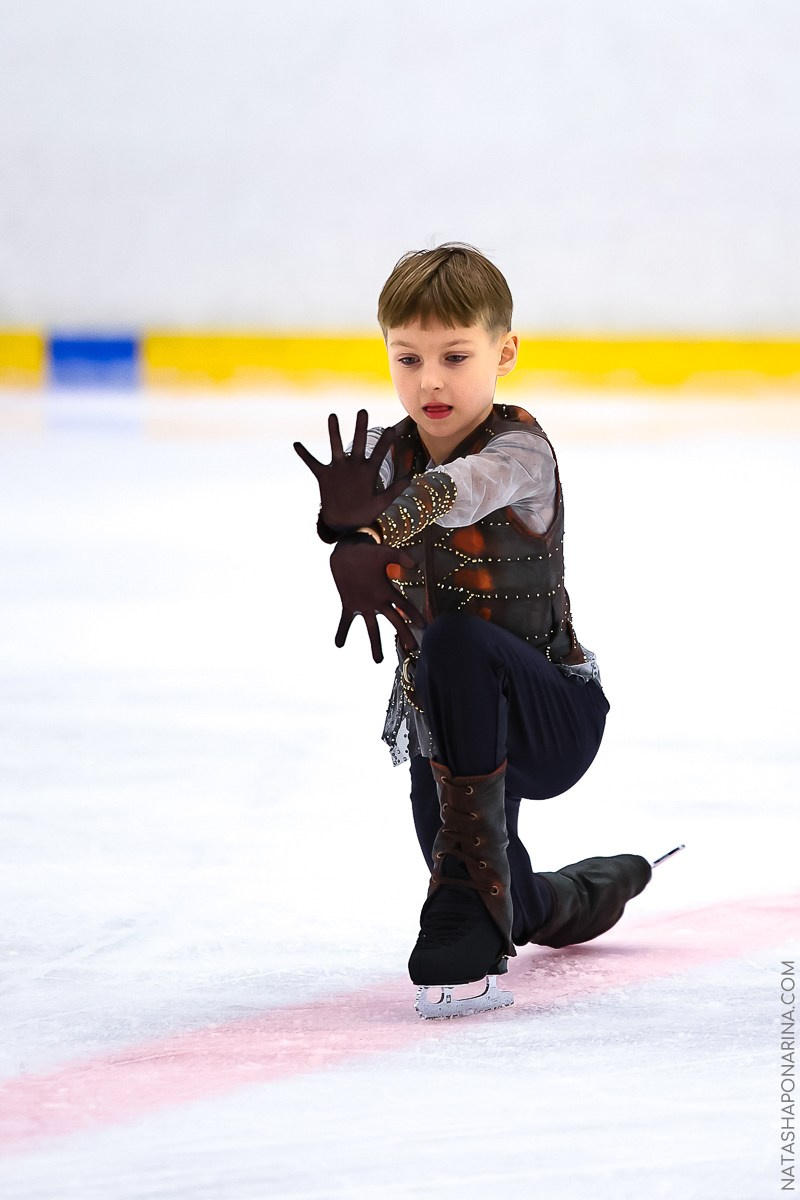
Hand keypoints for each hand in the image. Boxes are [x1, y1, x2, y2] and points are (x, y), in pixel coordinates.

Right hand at [294, 409, 407, 532]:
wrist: (345, 524)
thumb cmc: (365, 514)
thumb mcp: (381, 503)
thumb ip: (394, 490)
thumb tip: (410, 478)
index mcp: (369, 471)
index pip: (379, 453)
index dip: (385, 442)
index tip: (390, 429)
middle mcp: (354, 466)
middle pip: (358, 442)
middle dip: (360, 427)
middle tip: (363, 411)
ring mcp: (338, 469)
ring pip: (336, 446)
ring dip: (334, 432)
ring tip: (333, 416)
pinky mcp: (325, 476)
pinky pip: (313, 463)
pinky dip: (304, 455)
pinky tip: (296, 444)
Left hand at [330, 536, 425, 662]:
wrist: (347, 552)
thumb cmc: (367, 552)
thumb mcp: (384, 552)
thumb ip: (399, 556)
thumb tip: (415, 564)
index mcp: (387, 591)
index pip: (403, 605)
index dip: (414, 614)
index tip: (424, 625)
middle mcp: (378, 601)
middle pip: (394, 621)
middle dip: (404, 634)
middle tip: (413, 648)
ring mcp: (364, 605)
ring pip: (371, 628)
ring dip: (374, 644)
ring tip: (377, 661)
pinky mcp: (349, 604)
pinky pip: (345, 621)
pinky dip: (342, 631)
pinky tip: (338, 644)